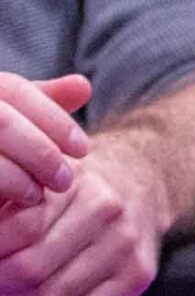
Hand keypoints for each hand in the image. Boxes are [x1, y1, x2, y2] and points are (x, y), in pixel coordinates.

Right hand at [0, 73, 90, 206]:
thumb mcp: (5, 118)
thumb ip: (39, 104)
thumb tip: (84, 87)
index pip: (13, 88)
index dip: (52, 118)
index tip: (84, 149)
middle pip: (1, 120)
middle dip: (40, 151)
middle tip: (66, 181)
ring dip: (15, 177)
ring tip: (36, 196)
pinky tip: (4, 208)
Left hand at [0, 127, 165, 295]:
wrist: (142, 187)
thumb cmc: (82, 189)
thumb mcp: (47, 180)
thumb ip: (11, 205)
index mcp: (82, 187)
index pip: (20, 230)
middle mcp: (110, 215)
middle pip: (32, 269)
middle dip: (1, 283)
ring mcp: (128, 249)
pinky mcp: (138, 277)